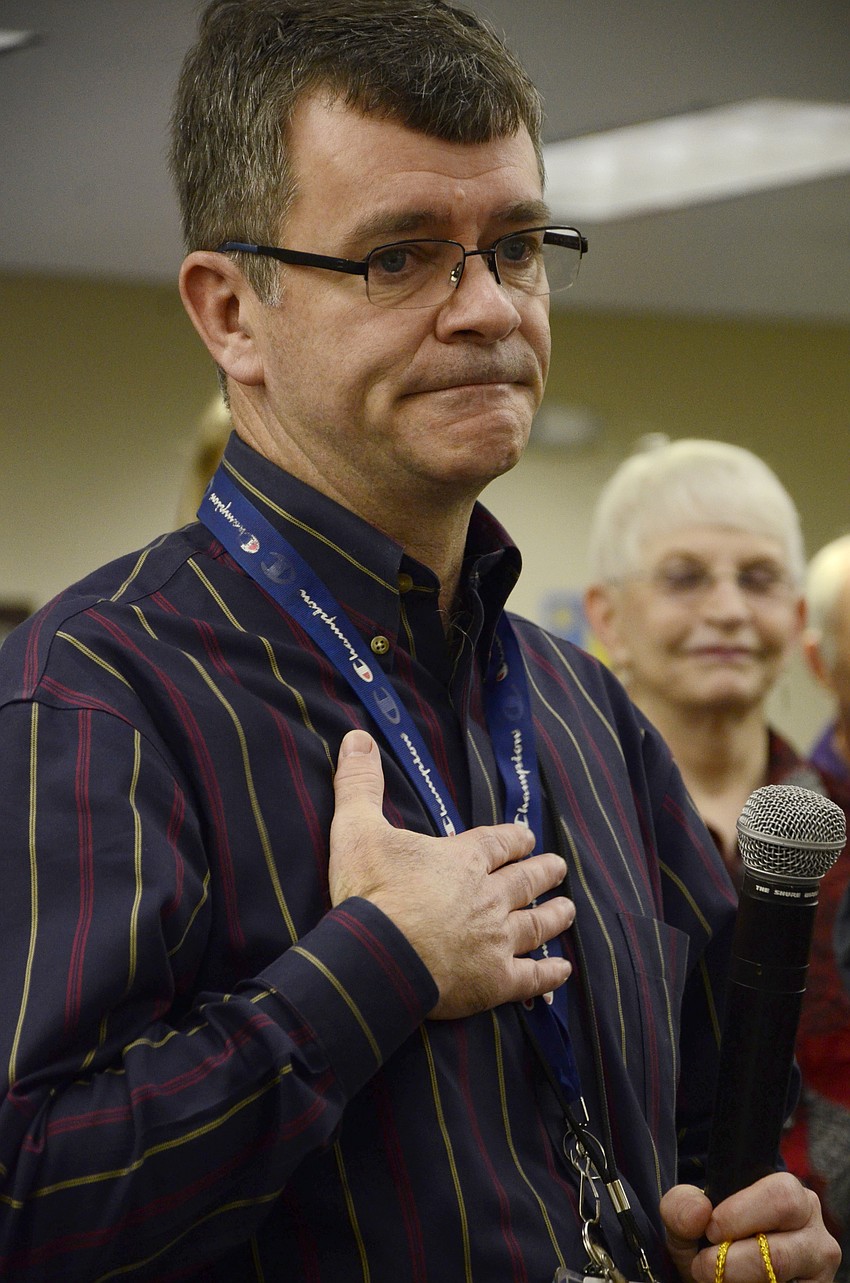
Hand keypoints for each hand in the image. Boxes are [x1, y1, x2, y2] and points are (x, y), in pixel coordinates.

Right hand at [329, 729, 574, 1018]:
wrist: (378, 956)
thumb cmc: (370, 891)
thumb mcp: (357, 828)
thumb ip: (360, 783)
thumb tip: (356, 736)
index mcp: (463, 859)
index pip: (499, 843)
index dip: (514, 838)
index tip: (527, 836)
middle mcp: (489, 897)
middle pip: (525, 880)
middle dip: (544, 871)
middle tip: (559, 867)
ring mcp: (496, 941)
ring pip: (536, 924)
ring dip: (555, 916)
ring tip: (569, 909)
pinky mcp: (494, 981)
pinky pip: (531, 978)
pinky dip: (549, 974)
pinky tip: (562, 971)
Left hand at [660, 1175, 840, 1282]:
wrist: (717, 1277)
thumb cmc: (707, 1244)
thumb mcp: (686, 1222)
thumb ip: (680, 1206)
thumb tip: (700, 1211)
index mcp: (787, 1193)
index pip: (779, 1194)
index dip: (740, 1214)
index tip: (711, 1231)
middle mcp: (812, 1225)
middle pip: (785, 1239)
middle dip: (739, 1256)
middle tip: (707, 1264)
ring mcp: (819, 1264)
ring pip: (783, 1270)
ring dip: (740, 1279)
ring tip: (717, 1279)